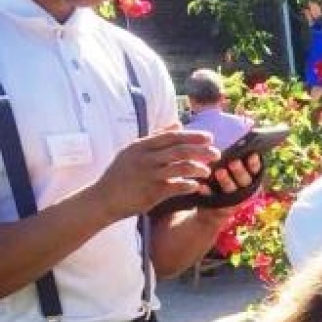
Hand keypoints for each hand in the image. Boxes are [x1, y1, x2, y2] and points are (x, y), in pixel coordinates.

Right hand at [92, 127, 217, 220]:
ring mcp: (149, 175)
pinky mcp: (152, 192)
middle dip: (201, 151)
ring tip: (207, 171)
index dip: (192, 136)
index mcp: (141, 145)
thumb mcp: (134, 151)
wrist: (104, 198)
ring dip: (198, 168)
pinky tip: (196, 186)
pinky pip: (176, 187)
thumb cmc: (121, 174)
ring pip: (181, 168)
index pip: (172, 137)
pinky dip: (188, 185)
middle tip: (216, 153)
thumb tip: (178, 124)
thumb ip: (156, 137)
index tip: (209, 137)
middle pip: (180, 150)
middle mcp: (146, 158)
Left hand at [199, 147, 264, 212]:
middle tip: (233, 161)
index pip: (256, 170)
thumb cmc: (223, 182)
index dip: (254, 163)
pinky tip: (201, 185)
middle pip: (245, 180)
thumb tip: (236, 141)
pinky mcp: (219, 208)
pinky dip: (207, 192)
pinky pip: (212, 199)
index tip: (252, 154)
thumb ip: (235, 159)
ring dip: (226, 180)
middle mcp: (245, 191)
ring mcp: (233, 201)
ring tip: (219, 171)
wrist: (213, 209)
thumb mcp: (232, 172)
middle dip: (240, 171)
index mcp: (251, 180)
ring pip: (231, 190)